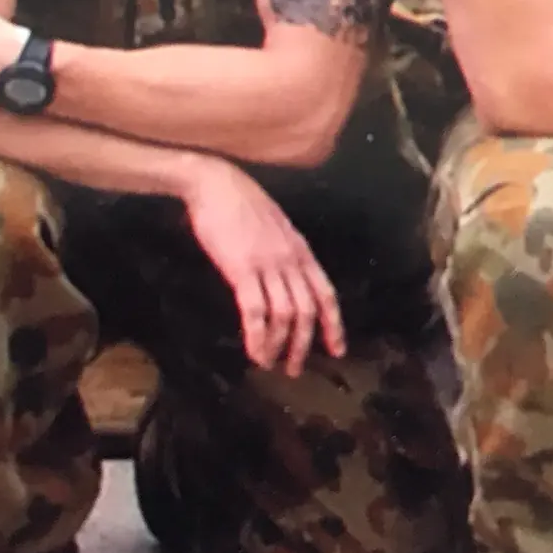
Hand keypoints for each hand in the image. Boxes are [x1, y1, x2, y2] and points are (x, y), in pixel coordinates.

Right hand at [182, 159, 344, 376]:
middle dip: (303, 345)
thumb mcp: (275, 226)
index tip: (337, 350)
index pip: (326, 294)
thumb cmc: (240, 203)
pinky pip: (255, 312)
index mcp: (301, 250)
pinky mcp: (242, 270)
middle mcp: (290, 260)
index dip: (333, 325)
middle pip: (307, 312)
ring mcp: (268, 265)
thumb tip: (287, 276)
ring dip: (279, 346)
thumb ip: (285, 251)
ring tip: (270, 364)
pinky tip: (254, 351)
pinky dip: (257, 336)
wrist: (215, 183)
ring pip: (284, 316)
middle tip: (295, 369)